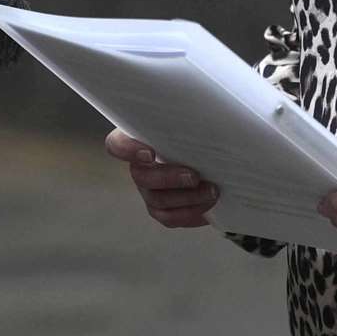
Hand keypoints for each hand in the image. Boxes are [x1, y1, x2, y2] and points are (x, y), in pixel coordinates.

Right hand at [103, 128, 218, 228]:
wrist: (218, 159)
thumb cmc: (204, 132)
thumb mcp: (198, 121)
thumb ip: (192, 119)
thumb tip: (210, 118)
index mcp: (141, 138)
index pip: (117, 144)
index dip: (127, 150)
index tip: (150, 154)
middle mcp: (140, 166)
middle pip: (141, 177)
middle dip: (169, 178)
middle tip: (195, 177)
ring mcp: (149, 190)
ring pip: (157, 200)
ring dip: (187, 198)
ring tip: (212, 191)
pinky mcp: (162, 209)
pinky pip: (170, 217)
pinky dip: (191, 212)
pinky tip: (209, 204)